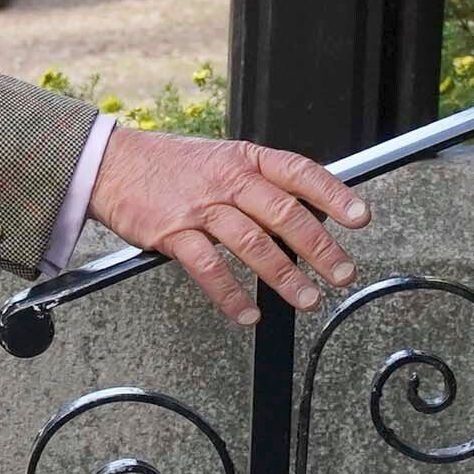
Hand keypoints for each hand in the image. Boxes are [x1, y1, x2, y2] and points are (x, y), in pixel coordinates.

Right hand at [90, 126, 369, 325]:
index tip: (360, 218)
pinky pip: (208, 267)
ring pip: (251, 242)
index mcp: (245, 160)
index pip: (298, 172)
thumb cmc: (172, 167)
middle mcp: (227, 180)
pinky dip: (230, 294)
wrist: (113, 164)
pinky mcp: (173, 233)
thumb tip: (307, 212)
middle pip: (282, 213)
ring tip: (306, 299)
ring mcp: (200, 207)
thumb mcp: (222, 160)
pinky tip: (247, 313)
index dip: (332, 195)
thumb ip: (260, 182)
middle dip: (318, 247)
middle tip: (342, 273)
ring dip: (282, 275)